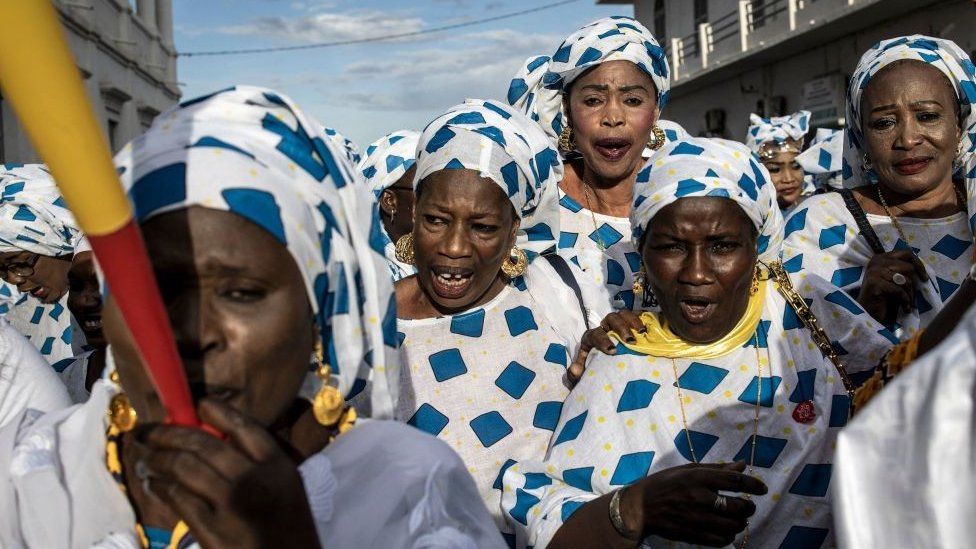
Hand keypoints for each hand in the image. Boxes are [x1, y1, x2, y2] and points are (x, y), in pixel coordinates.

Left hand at [139, 398, 320, 548]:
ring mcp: (232, 504)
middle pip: (204, 443)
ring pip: (184, 467)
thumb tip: (213, 440)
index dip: (218, 412)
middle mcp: (254, 479)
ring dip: (158, 459)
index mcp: (277, 465)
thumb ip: (258, 464)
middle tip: (147, 432)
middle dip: (168, 433)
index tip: (198, 405)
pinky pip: (179, 499)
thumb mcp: (286, 488)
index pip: (244, 426)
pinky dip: (161, 488)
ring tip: (147, 459)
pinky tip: (155, 485)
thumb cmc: (289, 530)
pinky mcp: (213, 530)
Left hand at [569, 311, 644, 383]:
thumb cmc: (595, 367)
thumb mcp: (585, 371)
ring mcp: (619, 324)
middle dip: (621, 328)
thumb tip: (574, 370)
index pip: (595, 334)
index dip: (603, 340)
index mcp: (592, 337)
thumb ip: (577, 371)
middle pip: (611, 319)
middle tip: (630, 340)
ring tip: (642, 331)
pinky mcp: (631, 325)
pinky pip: (637, 316)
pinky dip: (643, 319)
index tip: (612, 350)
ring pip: (624, 314)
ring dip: (633, 321)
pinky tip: (649, 327)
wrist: (606, 367)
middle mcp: (605, 327)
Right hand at [619, 462, 766, 546]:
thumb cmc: (664, 483)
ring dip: (740, 523)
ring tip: (736, 518)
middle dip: (749, 507)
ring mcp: (697, 518)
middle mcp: (700, 498)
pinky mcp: (694, 534)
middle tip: (747, 506)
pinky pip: (722, 540)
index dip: (754, 485)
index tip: (762, 489)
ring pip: (734, 526)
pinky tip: (725, 529)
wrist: (640, 508)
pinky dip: (729, 536)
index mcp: (699, 478)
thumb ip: (716, 468)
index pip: (735, 482)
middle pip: (739, 507)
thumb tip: (742, 465)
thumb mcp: (688, 469)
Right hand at [857, 250, 927, 324]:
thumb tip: (922, 268)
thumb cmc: (884, 297)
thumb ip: (903, 270)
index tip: (924, 278)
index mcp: (881, 258)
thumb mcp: (894, 280)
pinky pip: (899, 290)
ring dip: (910, 294)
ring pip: (905, 280)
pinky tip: (905, 308)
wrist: (869, 314)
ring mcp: (874, 272)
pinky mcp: (875, 283)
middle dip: (914, 284)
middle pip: (908, 267)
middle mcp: (876, 262)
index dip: (918, 265)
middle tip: (913, 296)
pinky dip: (905, 301)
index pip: (906, 254)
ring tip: (908, 303)